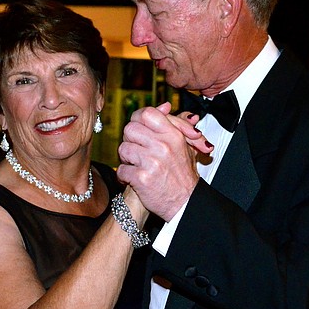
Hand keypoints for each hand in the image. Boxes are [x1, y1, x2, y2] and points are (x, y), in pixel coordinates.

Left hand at [117, 102, 207, 219]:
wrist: (186, 203)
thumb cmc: (183, 175)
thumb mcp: (185, 145)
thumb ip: (175, 124)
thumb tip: (165, 105)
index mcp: (173, 135)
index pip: (147, 113)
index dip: (138, 119)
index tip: (139, 129)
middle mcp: (163, 146)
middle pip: (130, 129)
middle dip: (130, 140)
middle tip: (137, 151)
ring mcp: (152, 162)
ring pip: (123, 149)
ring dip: (126, 159)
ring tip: (136, 165)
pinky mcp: (142, 178)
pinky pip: (121, 169)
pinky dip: (124, 176)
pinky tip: (133, 179)